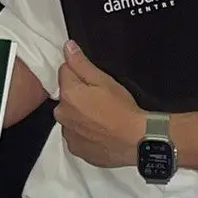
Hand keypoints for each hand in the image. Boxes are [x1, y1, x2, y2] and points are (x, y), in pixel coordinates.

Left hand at [55, 40, 144, 168]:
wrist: (136, 141)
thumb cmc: (122, 108)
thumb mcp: (104, 80)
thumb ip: (81, 63)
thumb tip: (67, 47)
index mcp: (67, 94)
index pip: (64, 72)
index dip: (79, 73)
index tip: (95, 82)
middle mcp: (61, 114)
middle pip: (66, 97)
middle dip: (78, 95)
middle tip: (100, 101)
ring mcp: (68, 134)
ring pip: (70, 116)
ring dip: (79, 115)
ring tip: (101, 118)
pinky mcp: (76, 149)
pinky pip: (76, 135)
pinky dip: (84, 133)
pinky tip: (100, 132)